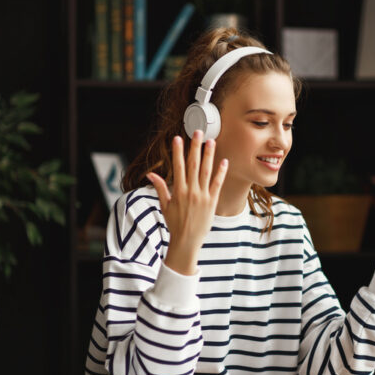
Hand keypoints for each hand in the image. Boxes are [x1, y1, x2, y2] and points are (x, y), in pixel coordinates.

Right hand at [146, 131, 227, 274]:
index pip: (178, 167)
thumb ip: (161, 188)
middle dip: (195, 147)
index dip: (178, 151)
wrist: (186, 241)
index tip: (178, 138)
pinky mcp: (212, 202)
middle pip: (193, 165)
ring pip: (206, 171)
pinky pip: (217, 184)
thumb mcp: (165, 205)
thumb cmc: (175, 224)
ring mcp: (202, 196)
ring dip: (209, 155)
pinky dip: (220, 173)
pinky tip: (224, 161)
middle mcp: (190, 191)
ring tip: (211, 142)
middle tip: (198, 132)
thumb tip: (151, 174)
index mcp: (178, 191)